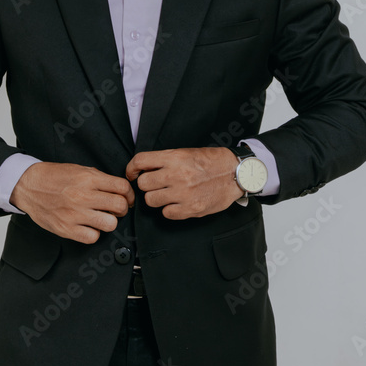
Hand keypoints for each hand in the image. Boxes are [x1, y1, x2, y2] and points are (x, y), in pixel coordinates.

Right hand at [10, 162, 134, 243]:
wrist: (29, 186)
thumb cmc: (55, 177)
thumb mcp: (80, 170)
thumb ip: (100, 179)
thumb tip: (121, 190)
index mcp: (88, 178)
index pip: (122, 187)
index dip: (129, 194)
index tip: (127, 197)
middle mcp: (82, 196)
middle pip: (120, 206)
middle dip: (122, 208)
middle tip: (115, 209)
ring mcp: (74, 214)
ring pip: (110, 224)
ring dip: (109, 221)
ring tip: (101, 217)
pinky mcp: (66, 229)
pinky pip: (92, 237)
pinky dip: (93, 233)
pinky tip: (88, 226)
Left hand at [126, 147, 240, 219]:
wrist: (234, 173)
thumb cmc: (211, 161)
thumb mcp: (186, 152)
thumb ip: (165, 160)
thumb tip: (143, 168)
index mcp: (174, 158)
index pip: (140, 161)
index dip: (131, 168)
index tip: (132, 173)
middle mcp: (176, 175)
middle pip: (143, 184)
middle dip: (146, 185)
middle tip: (155, 185)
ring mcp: (183, 193)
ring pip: (151, 200)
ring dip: (156, 198)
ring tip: (167, 194)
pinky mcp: (191, 209)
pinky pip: (166, 213)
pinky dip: (169, 210)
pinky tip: (177, 203)